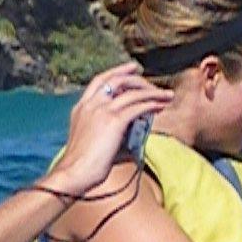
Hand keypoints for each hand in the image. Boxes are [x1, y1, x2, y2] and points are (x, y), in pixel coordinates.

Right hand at [46, 65, 170, 195]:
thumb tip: (133, 133)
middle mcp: (90, 105)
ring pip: (132, 93)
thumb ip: (110, 131)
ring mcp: (101, 111)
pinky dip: (152, 104)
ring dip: (153, 93)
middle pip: (118, 80)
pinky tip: (161, 106)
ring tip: (167, 96)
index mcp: (82, 108)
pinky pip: (138, 107)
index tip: (133, 68)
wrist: (74, 173)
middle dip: (140, 80)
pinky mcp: (113, 121)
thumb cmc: (84, 164)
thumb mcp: (93, 140)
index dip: (118, 71)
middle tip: (156, 86)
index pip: (101, 81)